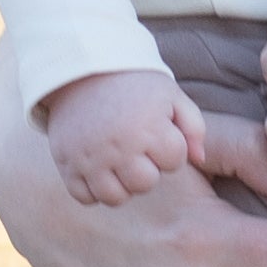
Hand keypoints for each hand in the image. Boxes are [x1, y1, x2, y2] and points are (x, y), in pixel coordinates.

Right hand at [38, 63, 206, 204]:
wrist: (82, 69)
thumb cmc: (133, 84)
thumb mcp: (171, 95)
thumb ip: (194, 127)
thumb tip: (200, 159)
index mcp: (148, 127)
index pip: (174, 162)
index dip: (169, 149)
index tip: (157, 132)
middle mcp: (119, 146)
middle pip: (145, 184)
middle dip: (147, 169)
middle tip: (137, 150)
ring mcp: (90, 157)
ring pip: (115, 197)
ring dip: (121, 184)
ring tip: (118, 163)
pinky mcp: (66, 163)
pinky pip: (84, 196)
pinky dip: (92, 188)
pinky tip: (98, 169)